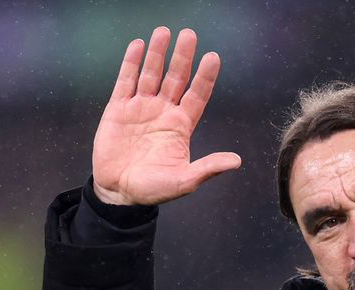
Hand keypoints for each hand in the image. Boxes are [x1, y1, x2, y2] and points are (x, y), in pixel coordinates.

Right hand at [92, 26, 241, 205]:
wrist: (119, 193)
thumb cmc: (153, 189)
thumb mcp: (184, 181)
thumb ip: (208, 168)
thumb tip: (236, 161)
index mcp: (181, 125)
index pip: (196, 95)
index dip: (204, 77)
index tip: (213, 57)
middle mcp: (163, 111)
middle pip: (176, 78)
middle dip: (183, 57)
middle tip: (189, 35)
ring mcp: (140, 107)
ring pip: (151, 74)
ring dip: (157, 53)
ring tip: (163, 32)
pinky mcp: (118, 109)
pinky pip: (125, 81)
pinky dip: (131, 63)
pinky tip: (138, 46)